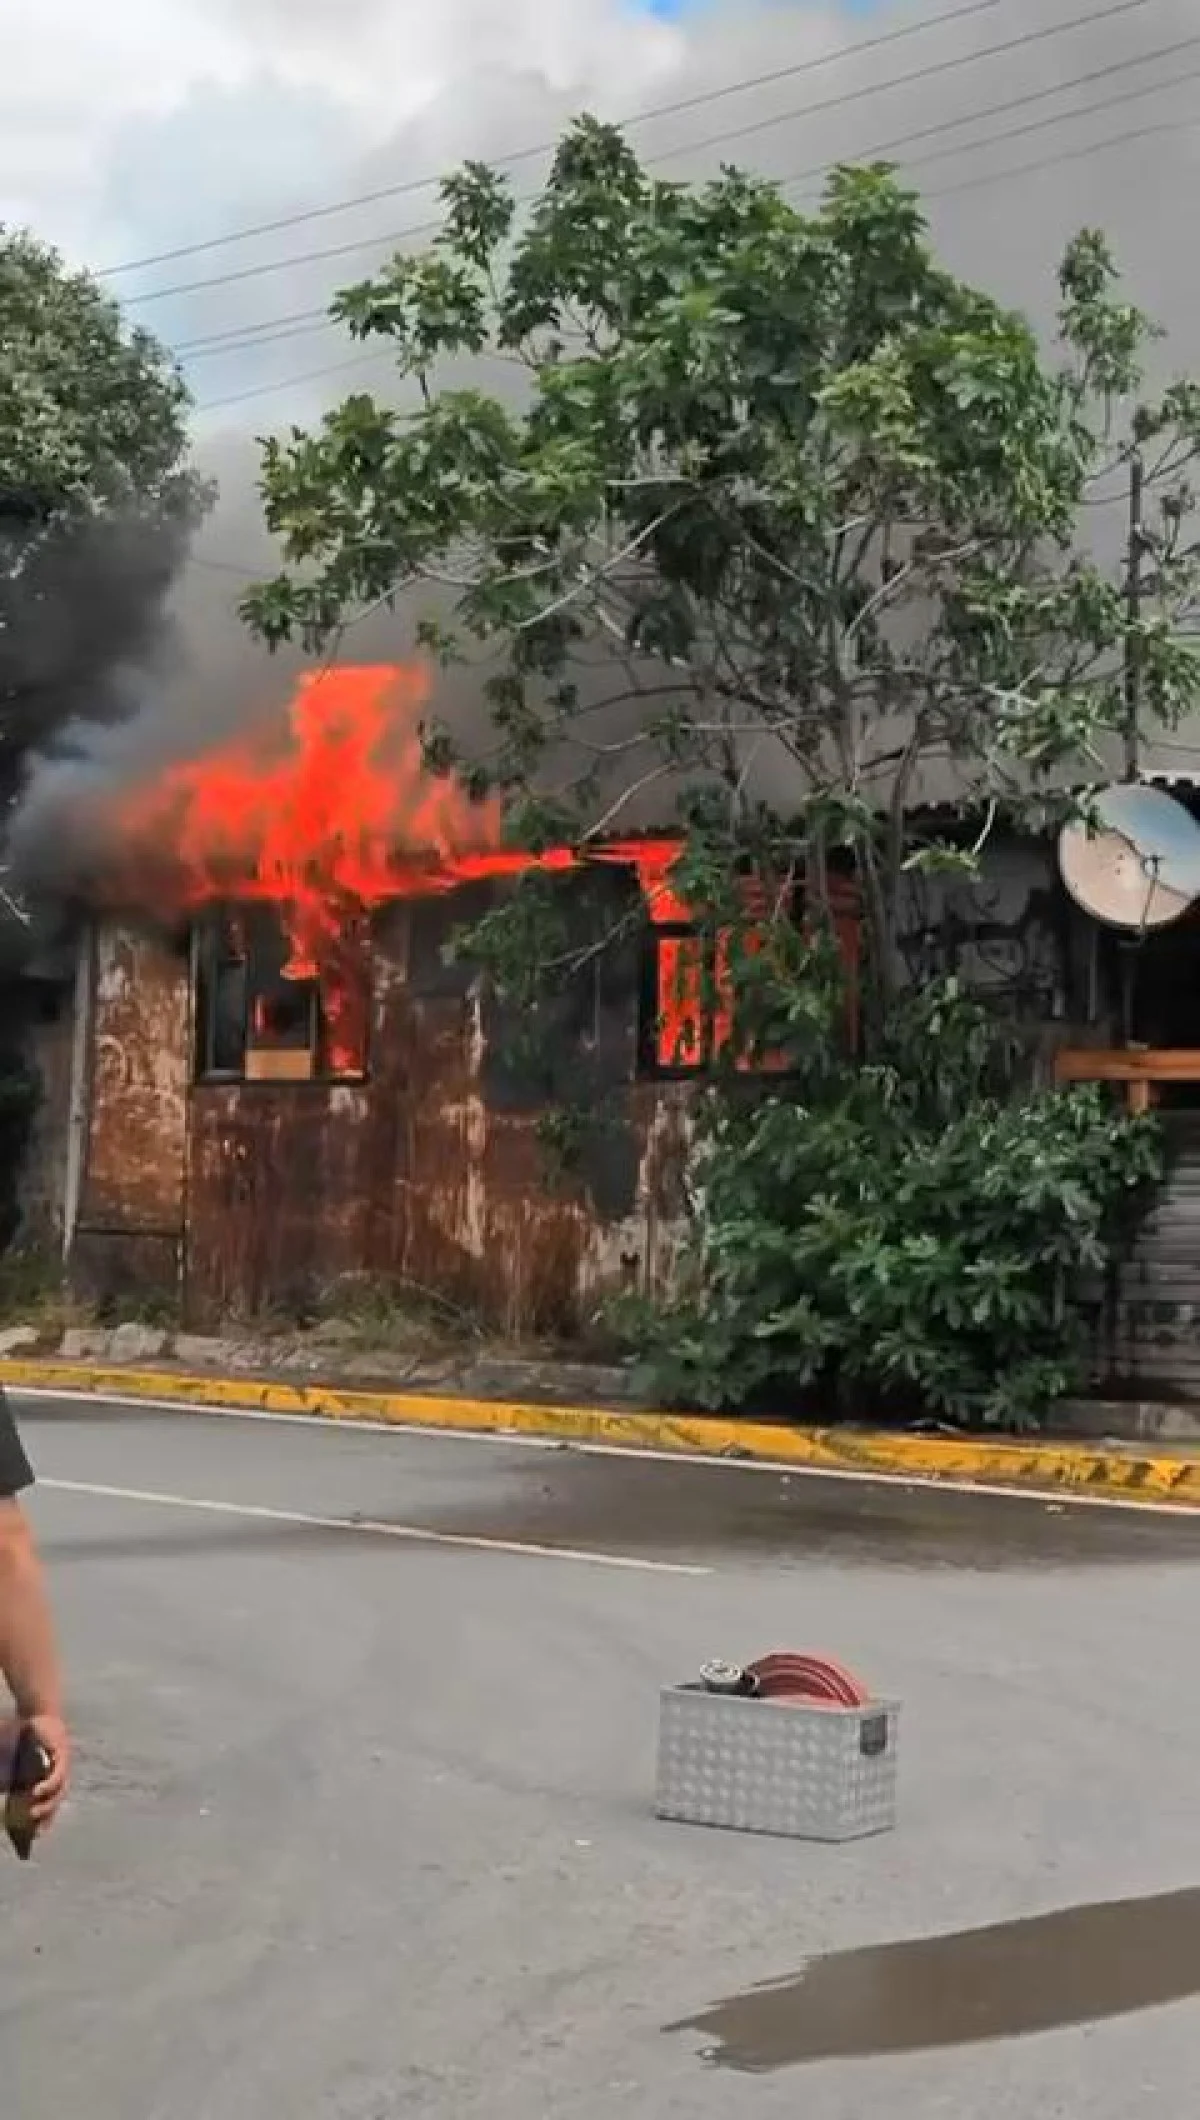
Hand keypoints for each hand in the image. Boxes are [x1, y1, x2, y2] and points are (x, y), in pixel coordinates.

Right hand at [23, 1713, 69, 1832]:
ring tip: (33, 1814)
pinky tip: (37, 1793)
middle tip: (35, 1831)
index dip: (46, 1819)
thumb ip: (18, 1778)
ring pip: (59, 1791)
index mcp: (52, 1776)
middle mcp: (60, 1772)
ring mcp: (63, 1764)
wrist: (38, 1714)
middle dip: (46, 1816)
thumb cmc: (29, 1738)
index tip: (37, 1835)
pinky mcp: (62, 1755)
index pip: (52, 1803)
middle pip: (57, 1800)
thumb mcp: (22, 1761)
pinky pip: (57, 1774)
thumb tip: (8, 1789)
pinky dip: (48, 1785)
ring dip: (47, 1804)